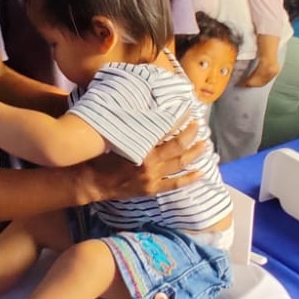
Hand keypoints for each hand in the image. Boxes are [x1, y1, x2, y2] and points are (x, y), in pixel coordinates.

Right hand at [85, 120, 205, 200]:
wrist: (92, 182)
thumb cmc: (101, 156)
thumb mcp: (116, 137)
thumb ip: (135, 129)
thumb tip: (150, 114)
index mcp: (140, 146)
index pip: (165, 128)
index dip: (179, 119)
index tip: (187, 110)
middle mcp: (149, 162)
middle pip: (178, 146)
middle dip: (191, 134)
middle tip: (199, 125)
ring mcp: (152, 177)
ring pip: (180, 163)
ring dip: (195, 153)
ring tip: (206, 145)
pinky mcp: (152, 189)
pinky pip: (175, 184)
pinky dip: (189, 179)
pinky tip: (201, 173)